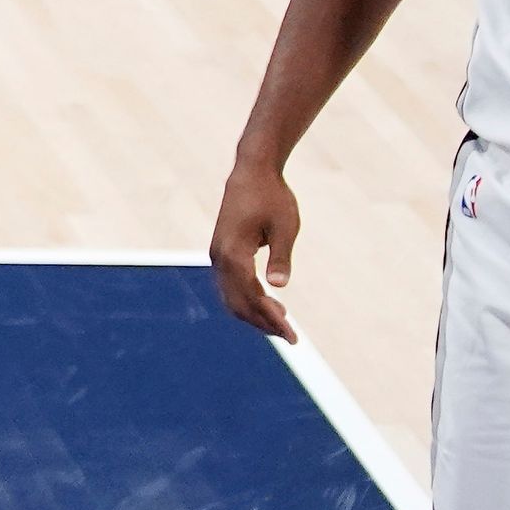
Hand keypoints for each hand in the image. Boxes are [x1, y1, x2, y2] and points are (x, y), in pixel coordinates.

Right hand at [209, 158, 302, 340]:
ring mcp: (217, 255)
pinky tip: (268, 303)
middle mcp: (219, 257)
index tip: (292, 336)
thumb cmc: (271, 197)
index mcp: (233, 252)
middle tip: (291, 336)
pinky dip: (247, 299)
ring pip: (231, 297)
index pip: (251, 296)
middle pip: (237, 303)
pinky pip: (230, 285)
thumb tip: (279, 286)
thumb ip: (281, 257)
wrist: (251, 172)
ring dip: (254, 313)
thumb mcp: (285, 226)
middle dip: (262, 323)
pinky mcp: (221, 252)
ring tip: (282, 322)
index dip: (271, 319)